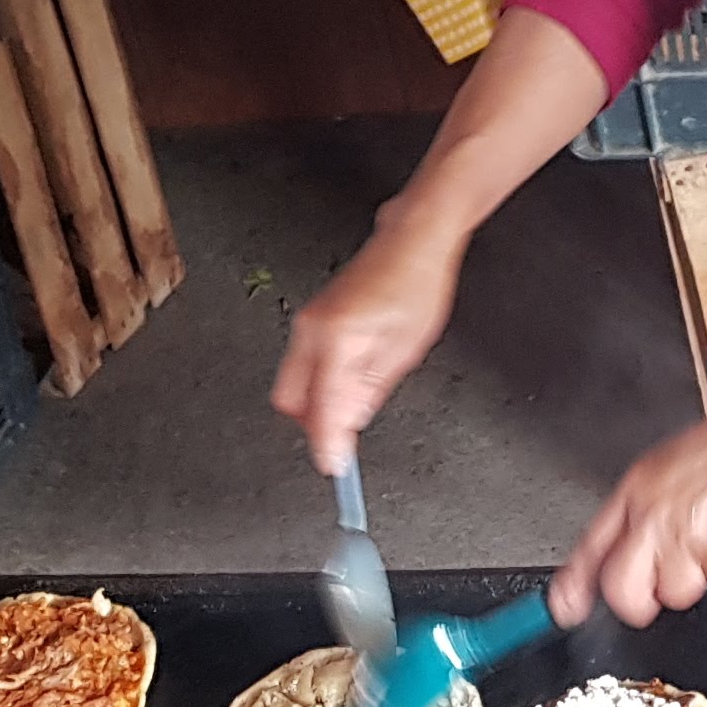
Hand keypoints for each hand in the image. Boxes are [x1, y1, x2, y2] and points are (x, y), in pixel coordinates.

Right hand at [274, 214, 461, 473]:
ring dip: (317, 403)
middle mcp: (311, 329)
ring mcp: (307, 322)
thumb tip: (348, 428)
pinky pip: (302, 363)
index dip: (326, 445)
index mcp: (336, 339)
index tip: (335, 466)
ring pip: (292, 383)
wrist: (411, 240)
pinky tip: (350, 380)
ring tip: (356, 402)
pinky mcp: (311, 318)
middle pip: (289, 402)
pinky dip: (319, 382)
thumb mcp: (405, 351)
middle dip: (313, 425)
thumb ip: (370, 393)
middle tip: (344, 438)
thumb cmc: (416, 283)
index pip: (319, 409)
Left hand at [554, 397, 706, 627]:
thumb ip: (644, 507)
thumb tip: (627, 544)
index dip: (574, 585)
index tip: (565, 606)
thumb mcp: (671, 464)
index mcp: (636, 490)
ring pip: (675, 593)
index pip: (591, 548)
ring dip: (695, 577)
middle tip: (653, 593)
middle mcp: (654, 517)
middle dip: (637, 602)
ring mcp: (686, 540)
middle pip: (622, 590)